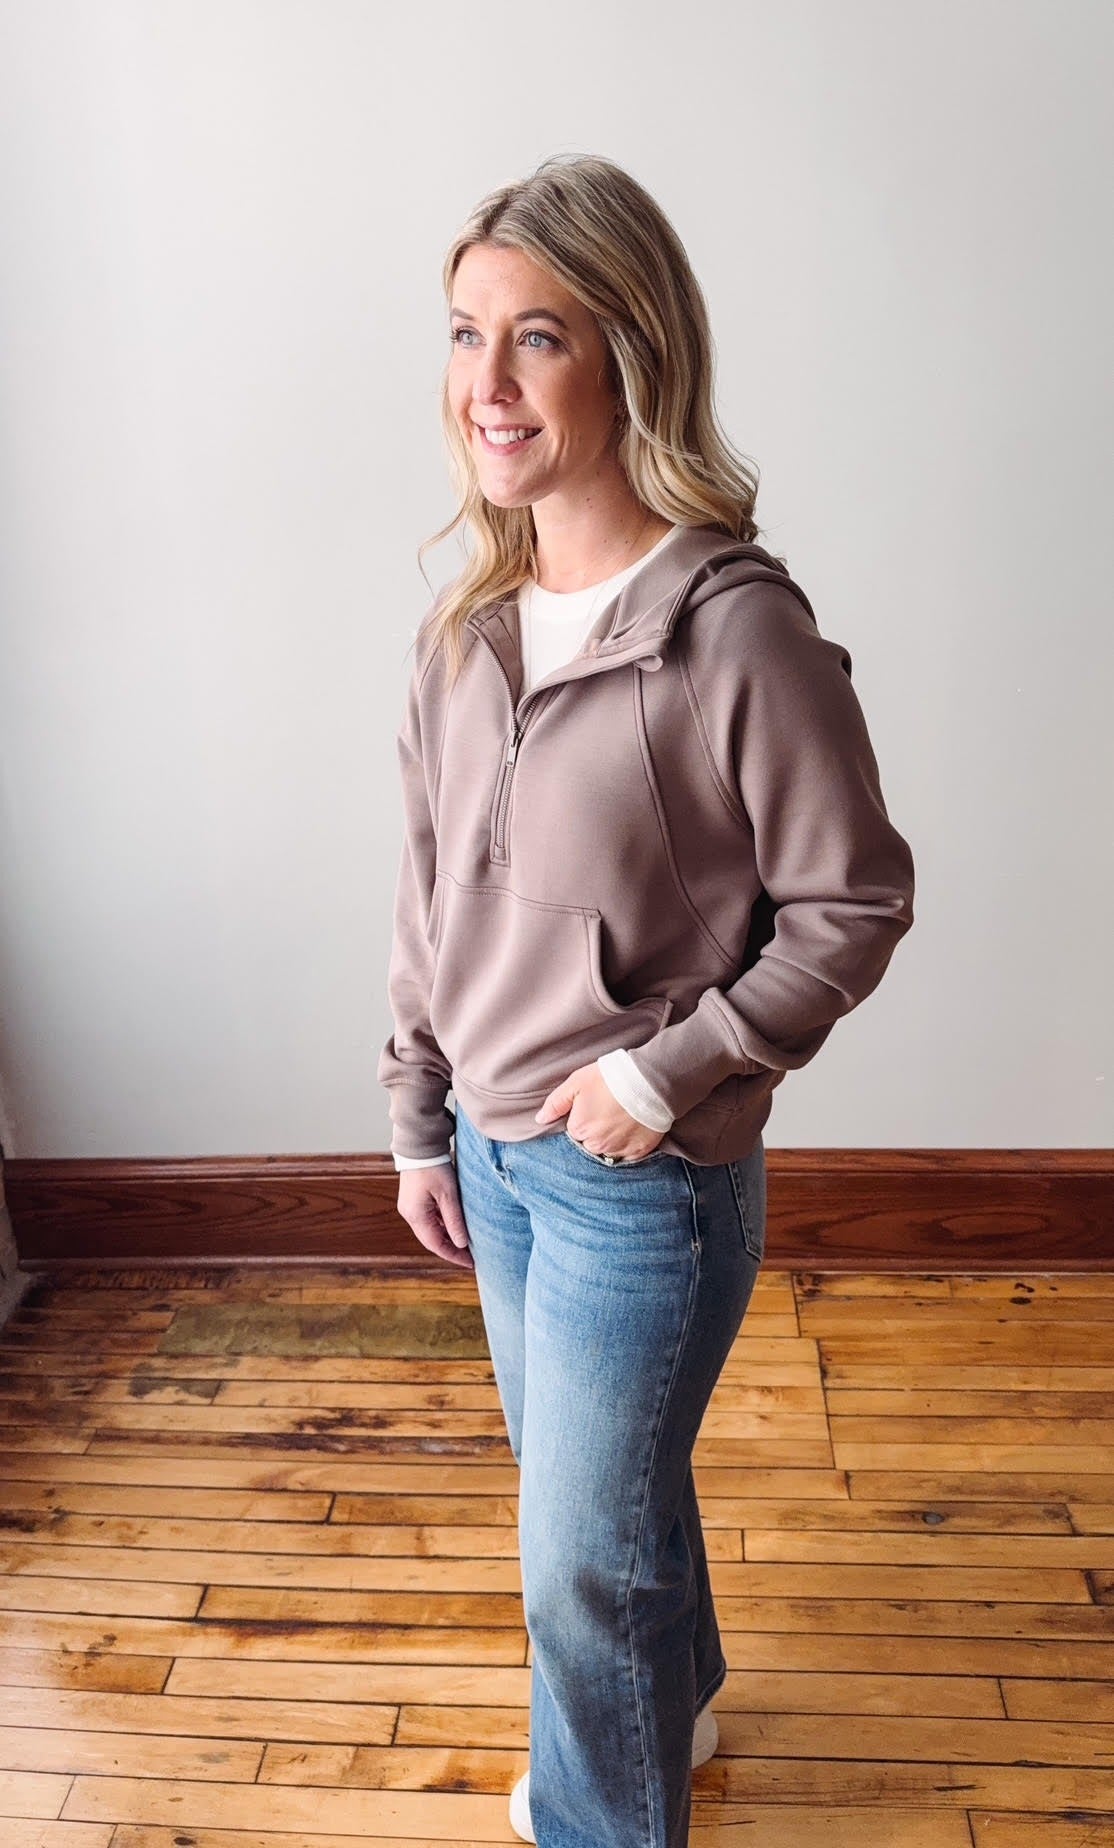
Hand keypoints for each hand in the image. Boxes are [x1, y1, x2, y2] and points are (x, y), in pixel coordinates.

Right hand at [397, 1164, 473, 1269]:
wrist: (419, 1146)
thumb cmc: (434, 1167)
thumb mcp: (448, 1195)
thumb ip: (454, 1220)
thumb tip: (461, 1244)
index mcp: (416, 1215)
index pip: (436, 1245)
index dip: (453, 1256)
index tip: (470, 1263)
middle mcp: (410, 1215)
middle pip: (432, 1240)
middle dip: (451, 1250)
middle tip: (471, 1257)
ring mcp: (411, 1208)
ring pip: (431, 1231)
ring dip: (447, 1238)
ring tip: (466, 1244)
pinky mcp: (414, 1201)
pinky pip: (429, 1220)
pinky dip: (442, 1227)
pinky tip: (455, 1228)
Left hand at [534, 1061, 666, 1162]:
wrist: (650, 1082)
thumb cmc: (611, 1078)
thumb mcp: (577, 1082)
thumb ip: (555, 1103)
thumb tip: (540, 1120)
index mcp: (579, 1128)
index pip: (574, 1130)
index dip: (582, 1118)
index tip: (593, 1106)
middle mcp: (596, 1145)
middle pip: (589, 1143)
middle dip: (595, 1131)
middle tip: (608, 1111)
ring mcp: (618, 1150)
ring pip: (607, 1151)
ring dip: (610, 1140)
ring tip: (620, 1119)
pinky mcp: (638, 1152)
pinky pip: (627, 1156)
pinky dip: (627, 1145)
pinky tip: (631, 1129)